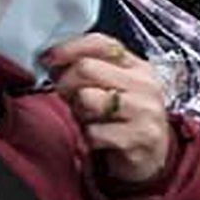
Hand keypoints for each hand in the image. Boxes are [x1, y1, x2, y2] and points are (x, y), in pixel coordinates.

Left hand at [47, 34, 173, 186]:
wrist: (152, 157)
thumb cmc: (121, 118)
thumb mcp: (108, 88)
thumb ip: (86, 70)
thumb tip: (50, 60)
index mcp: (137, 67)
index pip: (100, 43)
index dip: (68, 48)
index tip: (47, 59)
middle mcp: (145, 85)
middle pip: (86, 68)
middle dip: (65, 82)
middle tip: (66, 96)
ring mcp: (146, 111)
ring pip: (87, 98)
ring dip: (78, 111)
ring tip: (89, 119)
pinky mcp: (141, 138)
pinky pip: (93, 132)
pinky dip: (88, 137)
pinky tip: (101, 140)